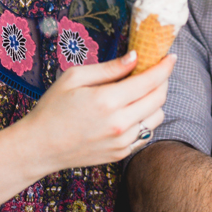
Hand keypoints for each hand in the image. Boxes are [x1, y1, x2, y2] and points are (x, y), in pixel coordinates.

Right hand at [19, 51, 175, 176]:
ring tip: (139, 92)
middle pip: (159, 98)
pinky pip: (145, 133)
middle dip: (162, 81)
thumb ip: (109, 68)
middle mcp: (119, 124)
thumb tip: (135, 57)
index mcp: (107, 101)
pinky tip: (129, 111)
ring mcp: (121, 142)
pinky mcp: (120, 154)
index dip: (164, 67)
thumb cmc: (53, 108)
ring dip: (155, 101)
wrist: (40, 147)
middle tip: (155, 71)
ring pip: (157, 117)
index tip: (171, 57)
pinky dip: (144, 119)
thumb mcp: (75, 77)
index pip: (149, 81)